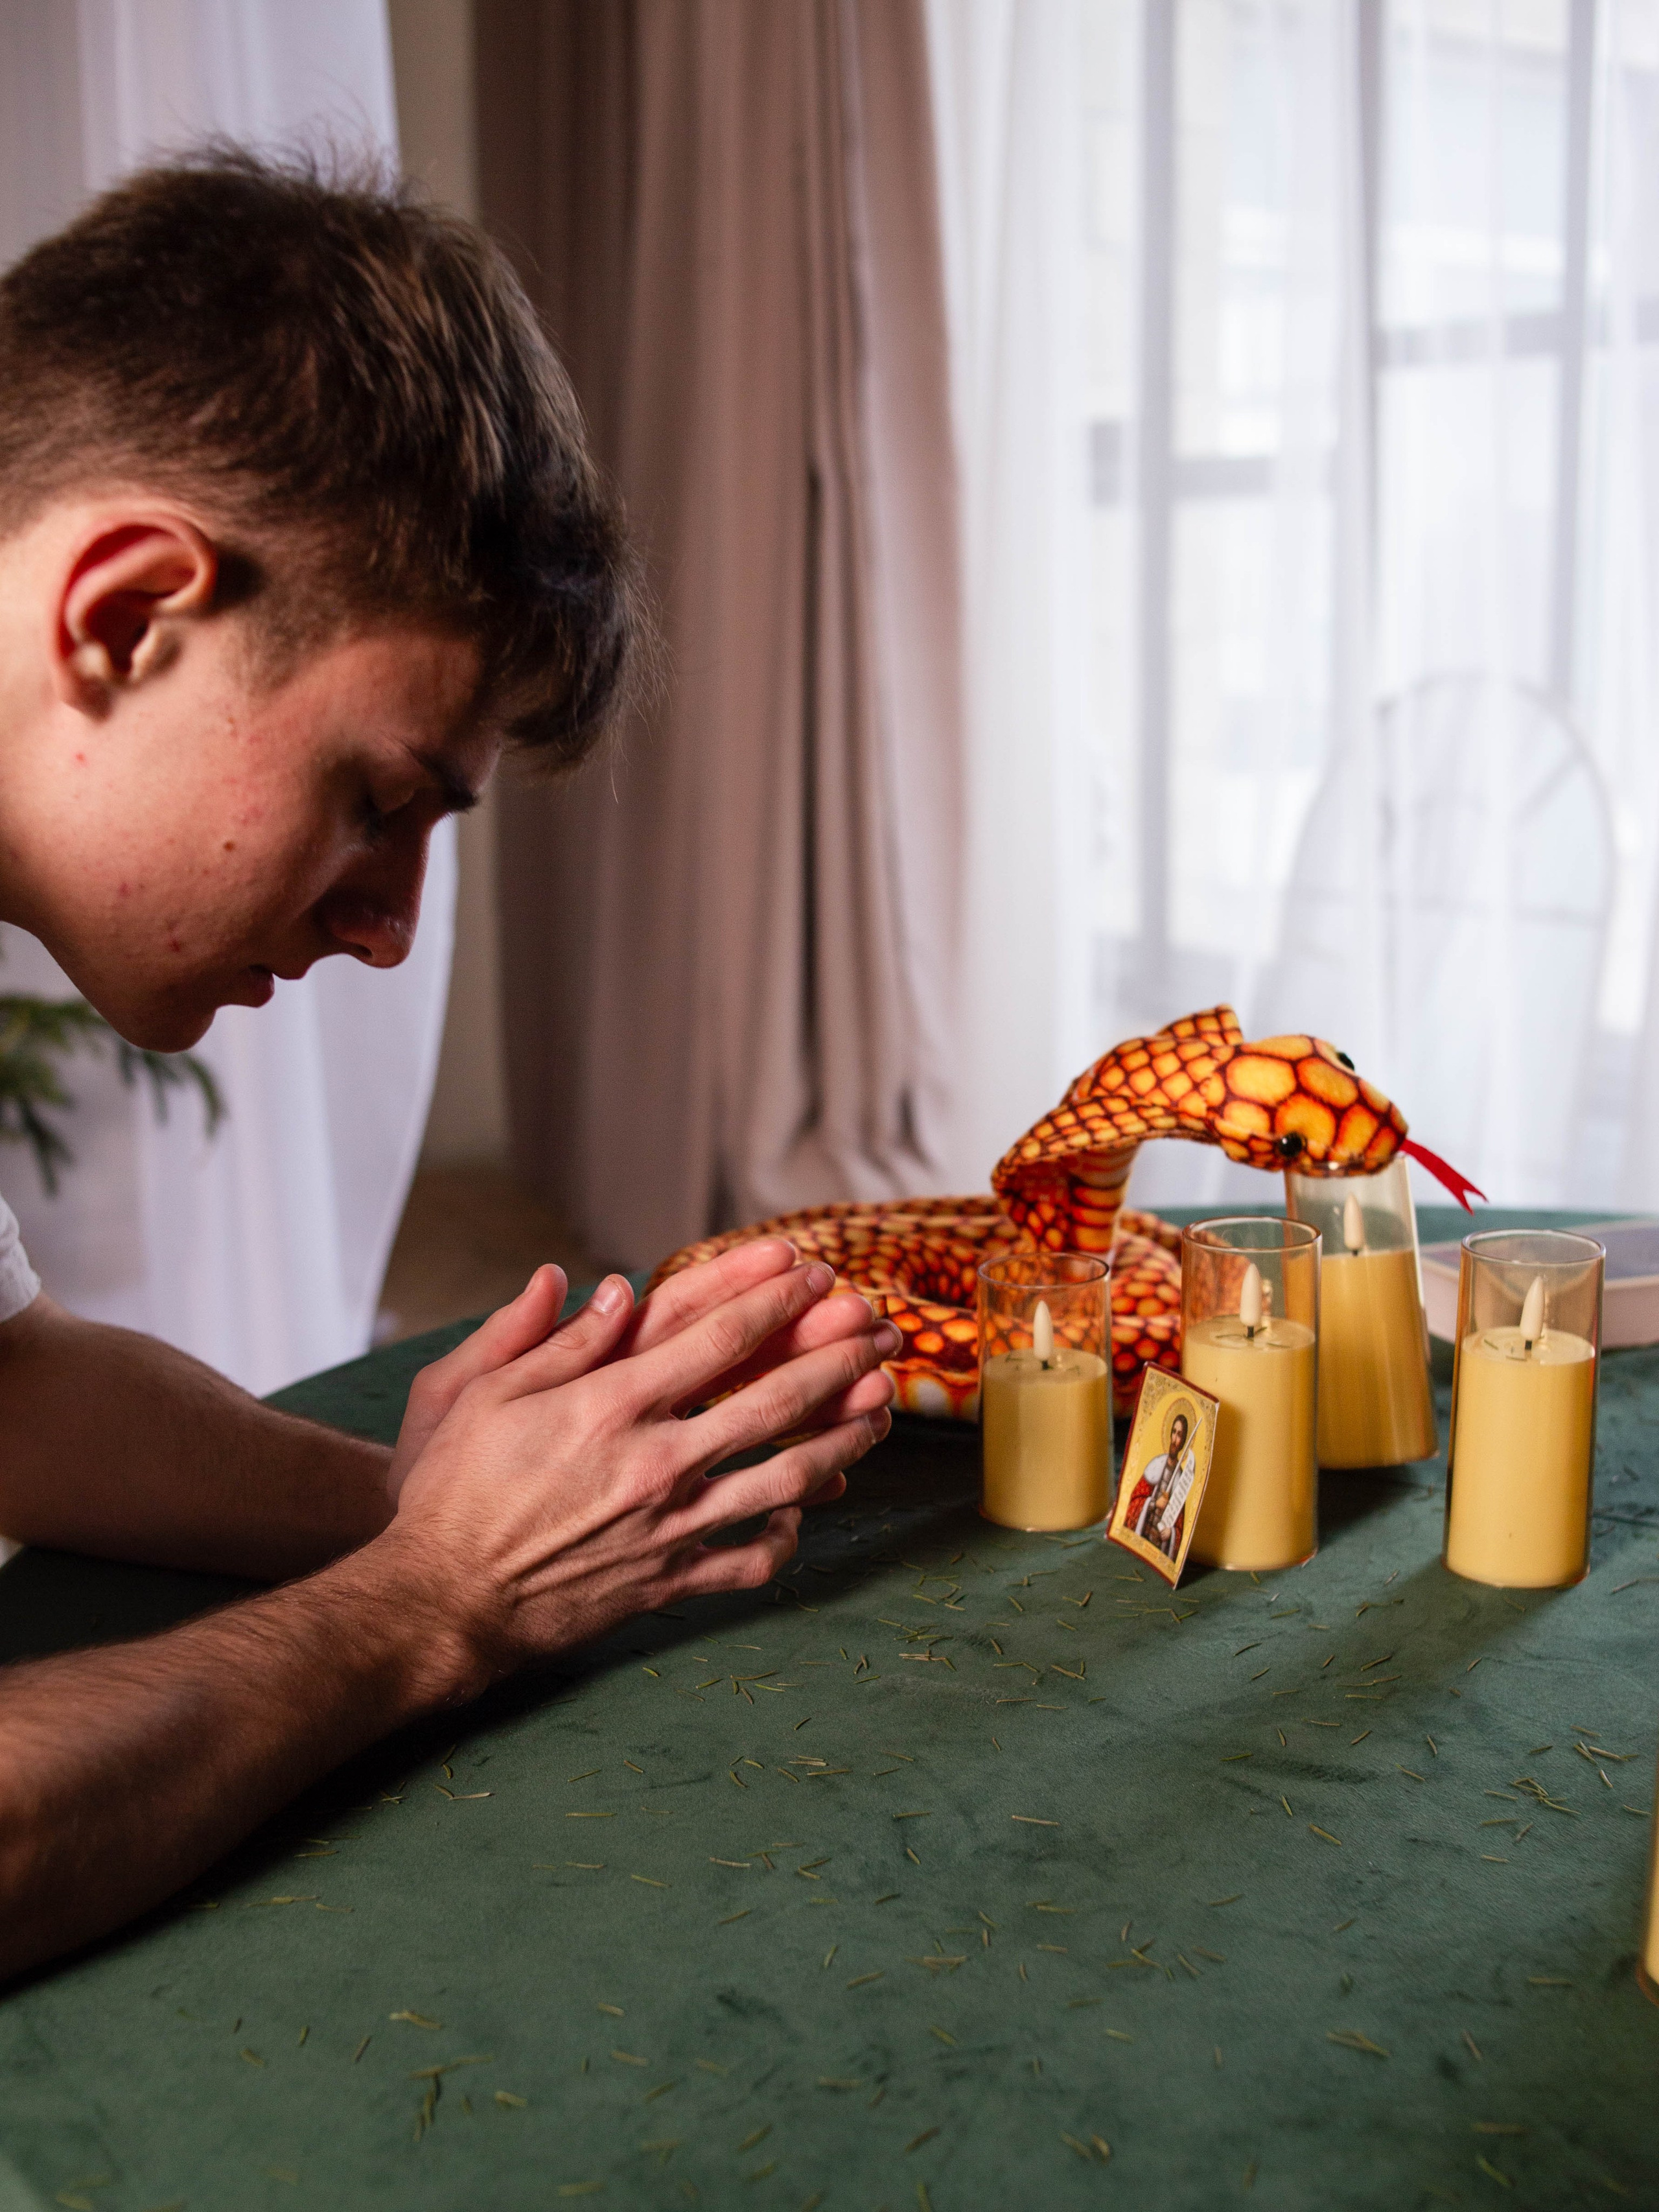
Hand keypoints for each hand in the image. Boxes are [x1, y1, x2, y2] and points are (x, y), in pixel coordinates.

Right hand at [383, 1253, 898, 1689]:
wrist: (442, 1600)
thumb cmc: (453, 1490)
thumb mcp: (483, 1394)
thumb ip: (556, 1339)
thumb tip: (610, 1284)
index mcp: (609, 1406)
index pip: (716, 1338)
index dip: (772, 1299)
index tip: (812, 1272)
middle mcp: (653, 1463)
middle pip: (771, 1403)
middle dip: (834, 1360)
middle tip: (877, 1331)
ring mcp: (668, 1527)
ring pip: (782, 1480)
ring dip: (841, 1439)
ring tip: (882, 1409)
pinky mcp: (668, 1581)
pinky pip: (749, 1559)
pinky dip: (787, 1535)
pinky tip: (805, 1509)